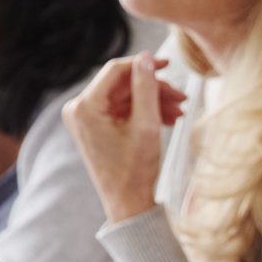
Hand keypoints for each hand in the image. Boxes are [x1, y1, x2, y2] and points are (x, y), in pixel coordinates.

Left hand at [63, 56, 186, 223]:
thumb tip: (147, 58)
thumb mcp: (147, 125)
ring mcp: (85, 119)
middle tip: (182, 98)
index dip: (144, 65)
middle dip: (153, 89)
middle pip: (122, 85)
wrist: (127, 203)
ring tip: (179, 112)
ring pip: (124, 98)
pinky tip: (167, 119)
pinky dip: (143, 113)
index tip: (170, 65)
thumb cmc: (135, 169)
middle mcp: (78, 109)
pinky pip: (121, 111)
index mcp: (85, 107)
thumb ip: (146, 88)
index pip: (116, 71)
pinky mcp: (94, 127)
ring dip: (152, 102)